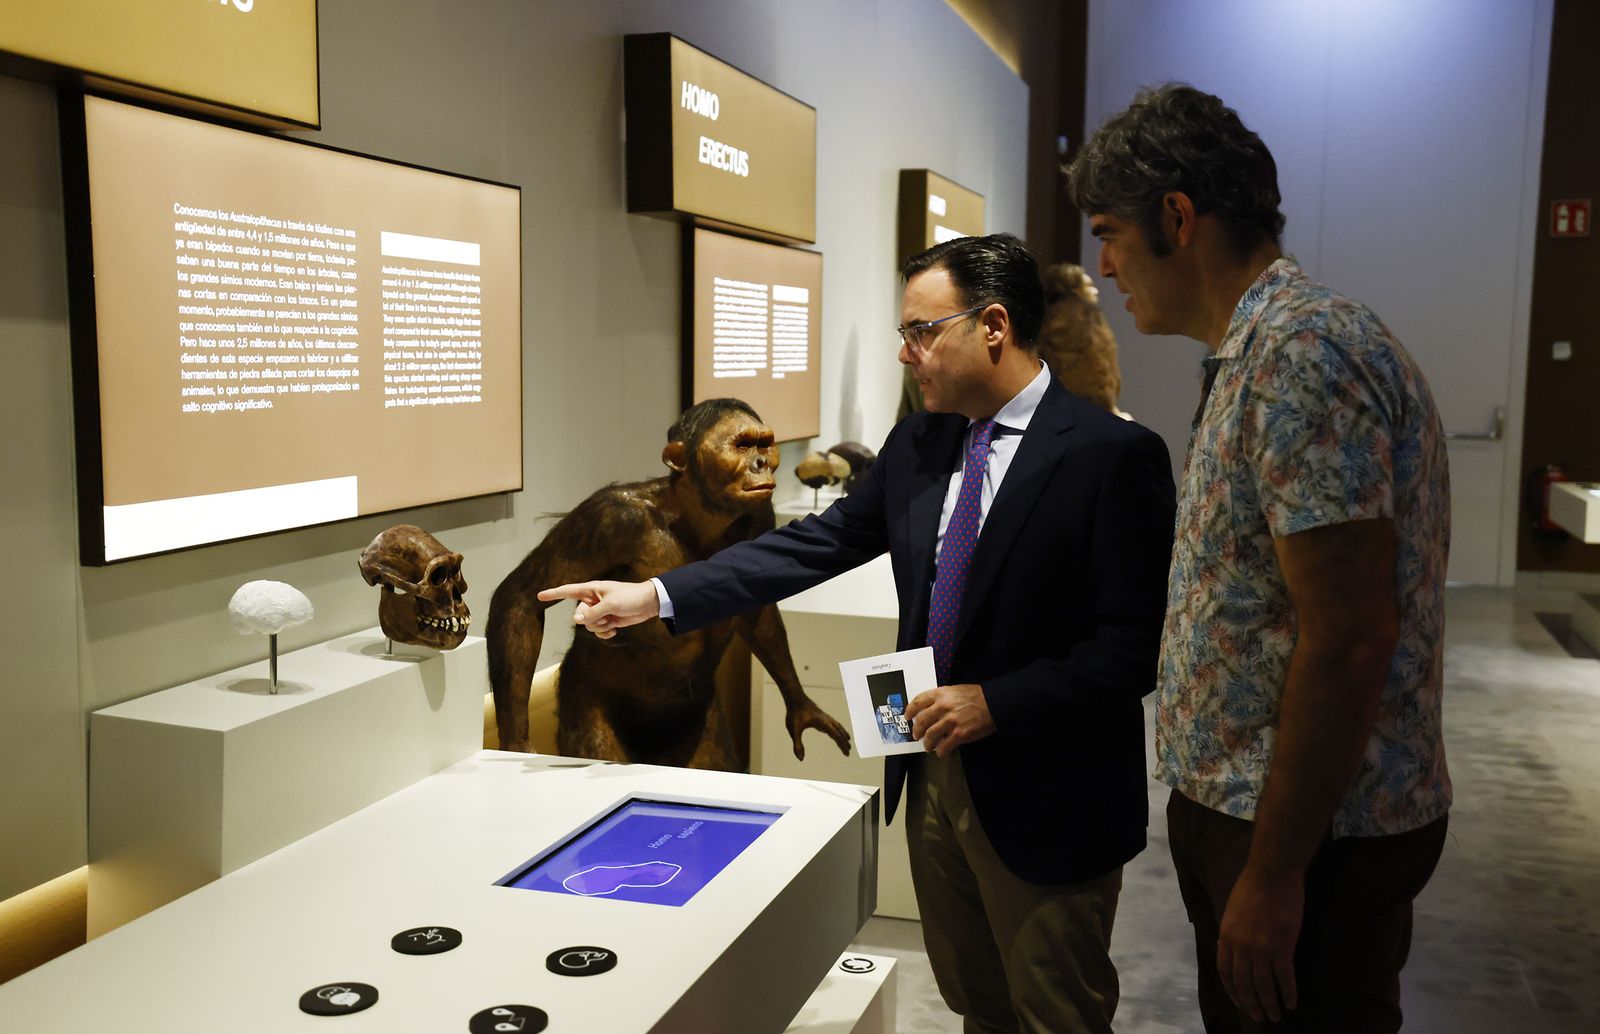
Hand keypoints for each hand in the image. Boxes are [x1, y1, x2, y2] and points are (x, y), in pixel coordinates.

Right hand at [536, 580, 658, 638]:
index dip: (553, 594)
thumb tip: (575, 621)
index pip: (568, 591)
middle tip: (607, 615)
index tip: (539, 596)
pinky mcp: (608, 620)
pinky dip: (605, 633)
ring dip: (600, 627)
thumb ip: (592, 613)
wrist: (649, 603)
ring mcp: (600, 611)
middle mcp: (593, 600)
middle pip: (579, 616)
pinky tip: (615, 630)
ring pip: (589, 626)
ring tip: (613, 620)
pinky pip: (598, 631)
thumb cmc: (630, 597)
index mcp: (591, 590)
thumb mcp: (610, 604)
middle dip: (592, 620)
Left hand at [784, 697, 851, 760]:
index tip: (847, 753)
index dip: (842, 745)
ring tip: (847, 739)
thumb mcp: (794, 730)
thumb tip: (800, 759)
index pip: (836, 736)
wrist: (794, 698)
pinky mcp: (820, 716)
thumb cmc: (794, 713)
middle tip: (849, 750)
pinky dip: (836, 729)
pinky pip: (832, 723)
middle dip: (844, 741)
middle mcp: (826, 719)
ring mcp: (824, 717)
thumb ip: (797, 745)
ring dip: (842, 733)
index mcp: (823, 723)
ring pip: (837, 726)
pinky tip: (833, 732)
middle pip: (839, 731)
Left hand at [904, 683, 994, 756]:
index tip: (907, 717)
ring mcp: (951, 721)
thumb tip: (929, 709)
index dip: (910, 710)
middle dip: (916, 730)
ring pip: (930, 736)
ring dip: (927, 743)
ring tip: (928, 746)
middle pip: (921, 721)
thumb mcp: (955, 690)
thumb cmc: (976, 696)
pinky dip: (940, 751)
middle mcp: (943, 707)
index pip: (918, 702)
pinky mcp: (959, 734)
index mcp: (941, 694)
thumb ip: (941, 698)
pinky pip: (944, 746)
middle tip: (916, 735)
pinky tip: (941, 751)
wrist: (993, 703)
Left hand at [1217, 862, 1302, 1022]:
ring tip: (1276, 1016)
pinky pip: (1284, 977)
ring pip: (1264, 985)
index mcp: (1226, 937)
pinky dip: (1288, 993)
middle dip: (1251, 1004)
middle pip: (1244, 983)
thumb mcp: (1232, 911)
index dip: (1232, 990)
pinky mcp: (1282, 948)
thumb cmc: (1252, 887)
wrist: (1271, 875)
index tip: (1239, 1002)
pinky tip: (1292, 1003)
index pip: (1225, 972)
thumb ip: (1231, 933)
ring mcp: (1261, 949)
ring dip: (1269, 1004)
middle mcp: (1240, 947)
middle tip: (1259, 1017)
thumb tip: (1229, 948)